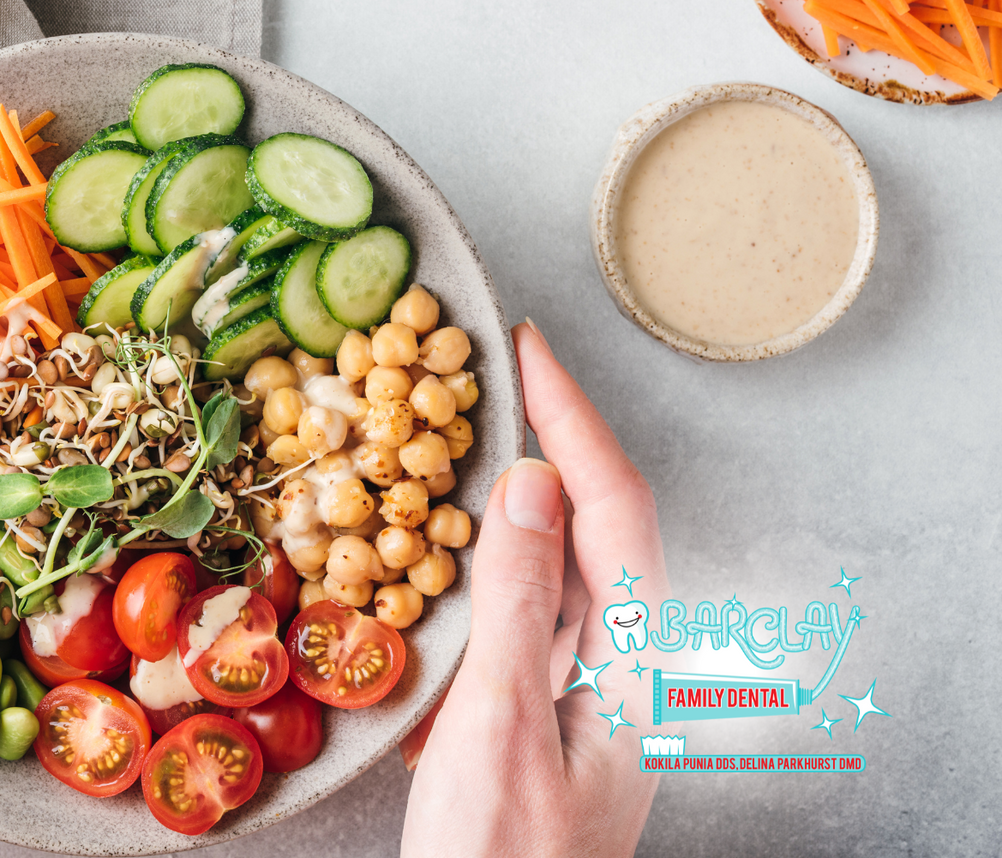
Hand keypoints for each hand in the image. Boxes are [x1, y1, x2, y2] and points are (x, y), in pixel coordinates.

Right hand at [401, 321, 668, 857]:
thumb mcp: (498, 726)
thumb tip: (525, 484)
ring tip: (455, 443)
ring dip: (507, 506)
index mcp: (639, 668)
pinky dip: (481, 573)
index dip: (572, 420)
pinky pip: (522, 622)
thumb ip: (515, 603)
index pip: (615, 509)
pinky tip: (437, 559)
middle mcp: (625, 674)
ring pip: (556, 572)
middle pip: (596, 530)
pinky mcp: (546, 723)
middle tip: (487, 377)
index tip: (526, 349)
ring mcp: (588, 700)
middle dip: (545, 444)